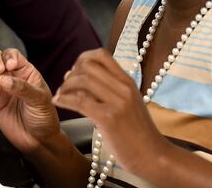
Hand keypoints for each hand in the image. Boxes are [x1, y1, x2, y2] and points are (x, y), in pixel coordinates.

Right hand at [0, 48, 60, 153]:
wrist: (39, 140)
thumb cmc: (44, 116)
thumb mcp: (39, 100)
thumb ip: (23, 88)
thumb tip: (3, 79)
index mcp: (26, 72)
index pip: (13, 55)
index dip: (9, 56)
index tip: (11, 65)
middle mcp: (12, 77)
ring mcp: (2, 89)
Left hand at [51, 48, 166, 172]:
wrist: (153, 156)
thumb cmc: (139, 134)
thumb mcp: (130, 104)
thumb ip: (111, 91)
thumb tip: (82, 78)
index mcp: (128, 82)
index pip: (102, 55)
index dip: (83, 58)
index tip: (75, 71)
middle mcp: (124, 88)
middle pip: (88, 65)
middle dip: (71, 73)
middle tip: (65, 85)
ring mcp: (117, 102)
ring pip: (82, 80)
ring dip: (65, 86)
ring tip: (60, 95)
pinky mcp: (108, 118)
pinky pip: (80, 101)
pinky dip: (64, 99)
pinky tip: (58, 102)